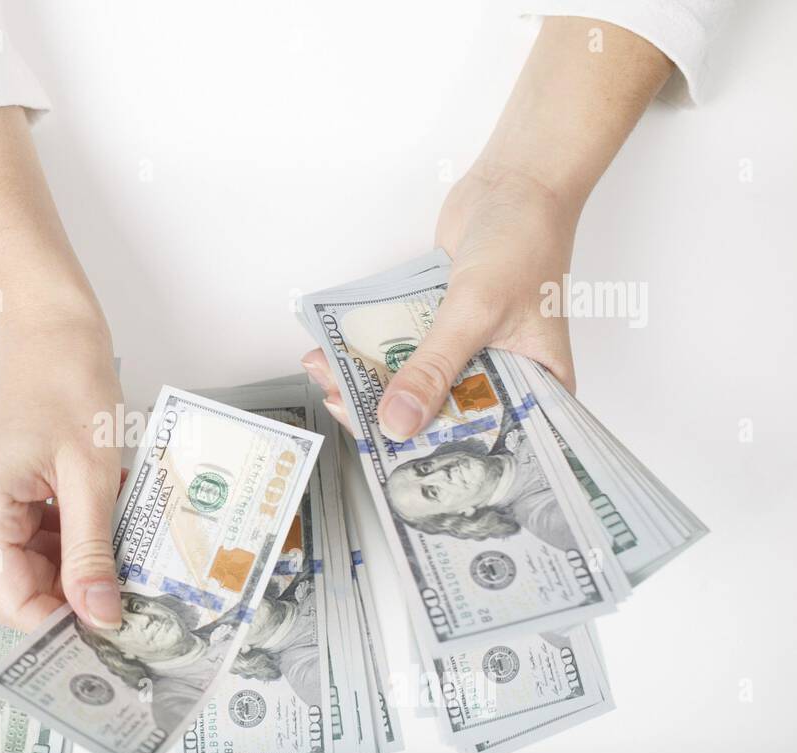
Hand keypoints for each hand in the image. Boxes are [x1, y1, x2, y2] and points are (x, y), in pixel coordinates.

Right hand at [0, 313, 123, 632]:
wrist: (47, 326)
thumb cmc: (66, 380)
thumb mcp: (91, 476)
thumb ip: (92, 553)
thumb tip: (99, 618)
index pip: (15, 604)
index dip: (65, 624)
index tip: (116, 628)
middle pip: (23, 585)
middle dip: (79, 587)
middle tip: (135, 582)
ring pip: (33, 562)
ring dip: (80, 556)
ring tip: (122, 530)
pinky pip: (33, 532)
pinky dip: (71, 531)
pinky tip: (103, 509)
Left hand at [303, 16, 673, 439]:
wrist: (517, 181)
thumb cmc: (524, 238)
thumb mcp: (475, 311)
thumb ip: (434, 369)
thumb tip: (397, 421)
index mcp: (537, 388)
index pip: (483, 438)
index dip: (435, 454)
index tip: (385, 458)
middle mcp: (504, 377)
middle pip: (441, 415)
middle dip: (386, 415)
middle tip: (342, 408)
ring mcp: (470, 352)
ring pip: (415, 383)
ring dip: (370, 381)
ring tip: (327, 377)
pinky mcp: (441, 328)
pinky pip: (403, 351)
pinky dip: (371, 351)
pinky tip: (335, 353)